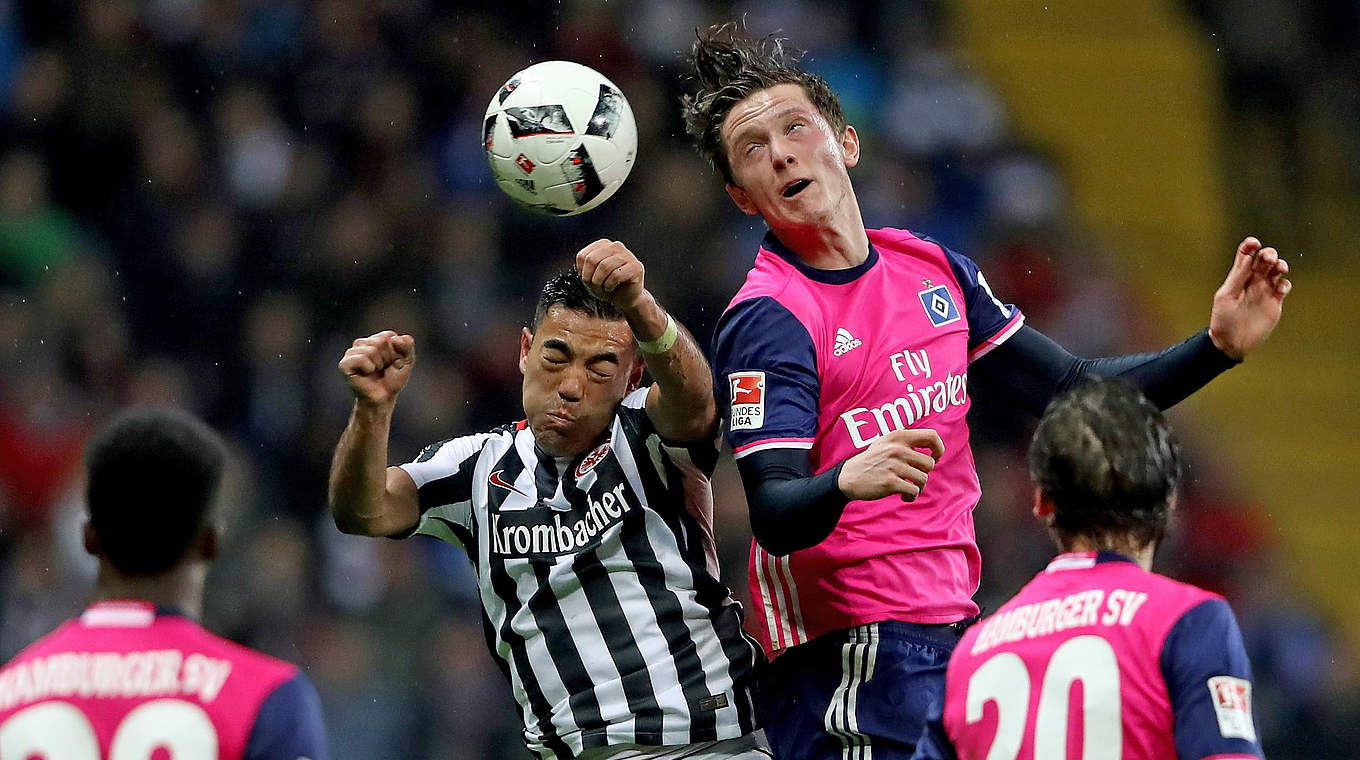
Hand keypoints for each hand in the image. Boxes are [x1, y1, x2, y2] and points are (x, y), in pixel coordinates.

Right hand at [339, 330, 415, 405]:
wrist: (383, 398)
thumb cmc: (393, 379)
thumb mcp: (407, 360)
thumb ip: (407, 346)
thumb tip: (395, 338)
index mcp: (375, 339)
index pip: (389, 336)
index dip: (396, 351)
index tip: (393, 362)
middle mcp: (361, 343)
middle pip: (380, 342)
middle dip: (387, 358)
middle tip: (383, 368)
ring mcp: (351, 353)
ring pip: (371, 350)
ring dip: (378, 364)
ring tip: (375, 371)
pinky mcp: (345, 364)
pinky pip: (361, 358)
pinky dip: (369, 367)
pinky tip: (367, 373)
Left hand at [577, 239, 647, 311]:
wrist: (625, 298)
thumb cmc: (606, 285)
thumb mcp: (589, 275)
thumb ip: (584, 265)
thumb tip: (581, 260)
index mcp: (603, 244)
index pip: (582, 256)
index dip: (582, 273)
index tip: (589, 281)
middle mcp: (616, 246)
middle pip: (592, 260)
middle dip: (590, 278)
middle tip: (595, 287)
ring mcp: (628, 255)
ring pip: (604, 266)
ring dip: (599, 283)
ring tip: (603, 288)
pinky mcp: (636, 267)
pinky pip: (616, 275)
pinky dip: (609, 285)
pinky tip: (611, 288)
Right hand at [837, 428, 945, 501]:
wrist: (849, 477)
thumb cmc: (872, 461)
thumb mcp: (886, 443)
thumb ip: (906, 442)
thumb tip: (934, 449)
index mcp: (898, 436)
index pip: (931, 436)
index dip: (939, 448)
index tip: (934, 458)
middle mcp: (897, 449)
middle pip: (930, 463)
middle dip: (924, 473)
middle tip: (913, 477)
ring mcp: (893, 465)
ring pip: (923, 479)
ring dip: (918, 487)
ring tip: (908, 488)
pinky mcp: (890, 482)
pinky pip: (914, 491)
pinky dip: (911, 496)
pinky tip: (904, 496)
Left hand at [1209, 237, 1290, 360]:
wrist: (1231, 343)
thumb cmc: (1223, 319)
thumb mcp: (1226, 297)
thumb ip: (1237, 277)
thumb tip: (1248, 257)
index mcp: (1238, 277)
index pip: (1245, 256)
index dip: (1250, 246)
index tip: (1254, 243)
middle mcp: (1252, 281)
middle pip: (1264, 260)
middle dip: (1268, 254)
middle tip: (1268, 257)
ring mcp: (1264, 291)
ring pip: (1276, 272)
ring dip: (1280, 266)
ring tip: (1279, 267)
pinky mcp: (1274, 303)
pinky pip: (1283, 288)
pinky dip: (1284, 284)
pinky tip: (1280, 288)